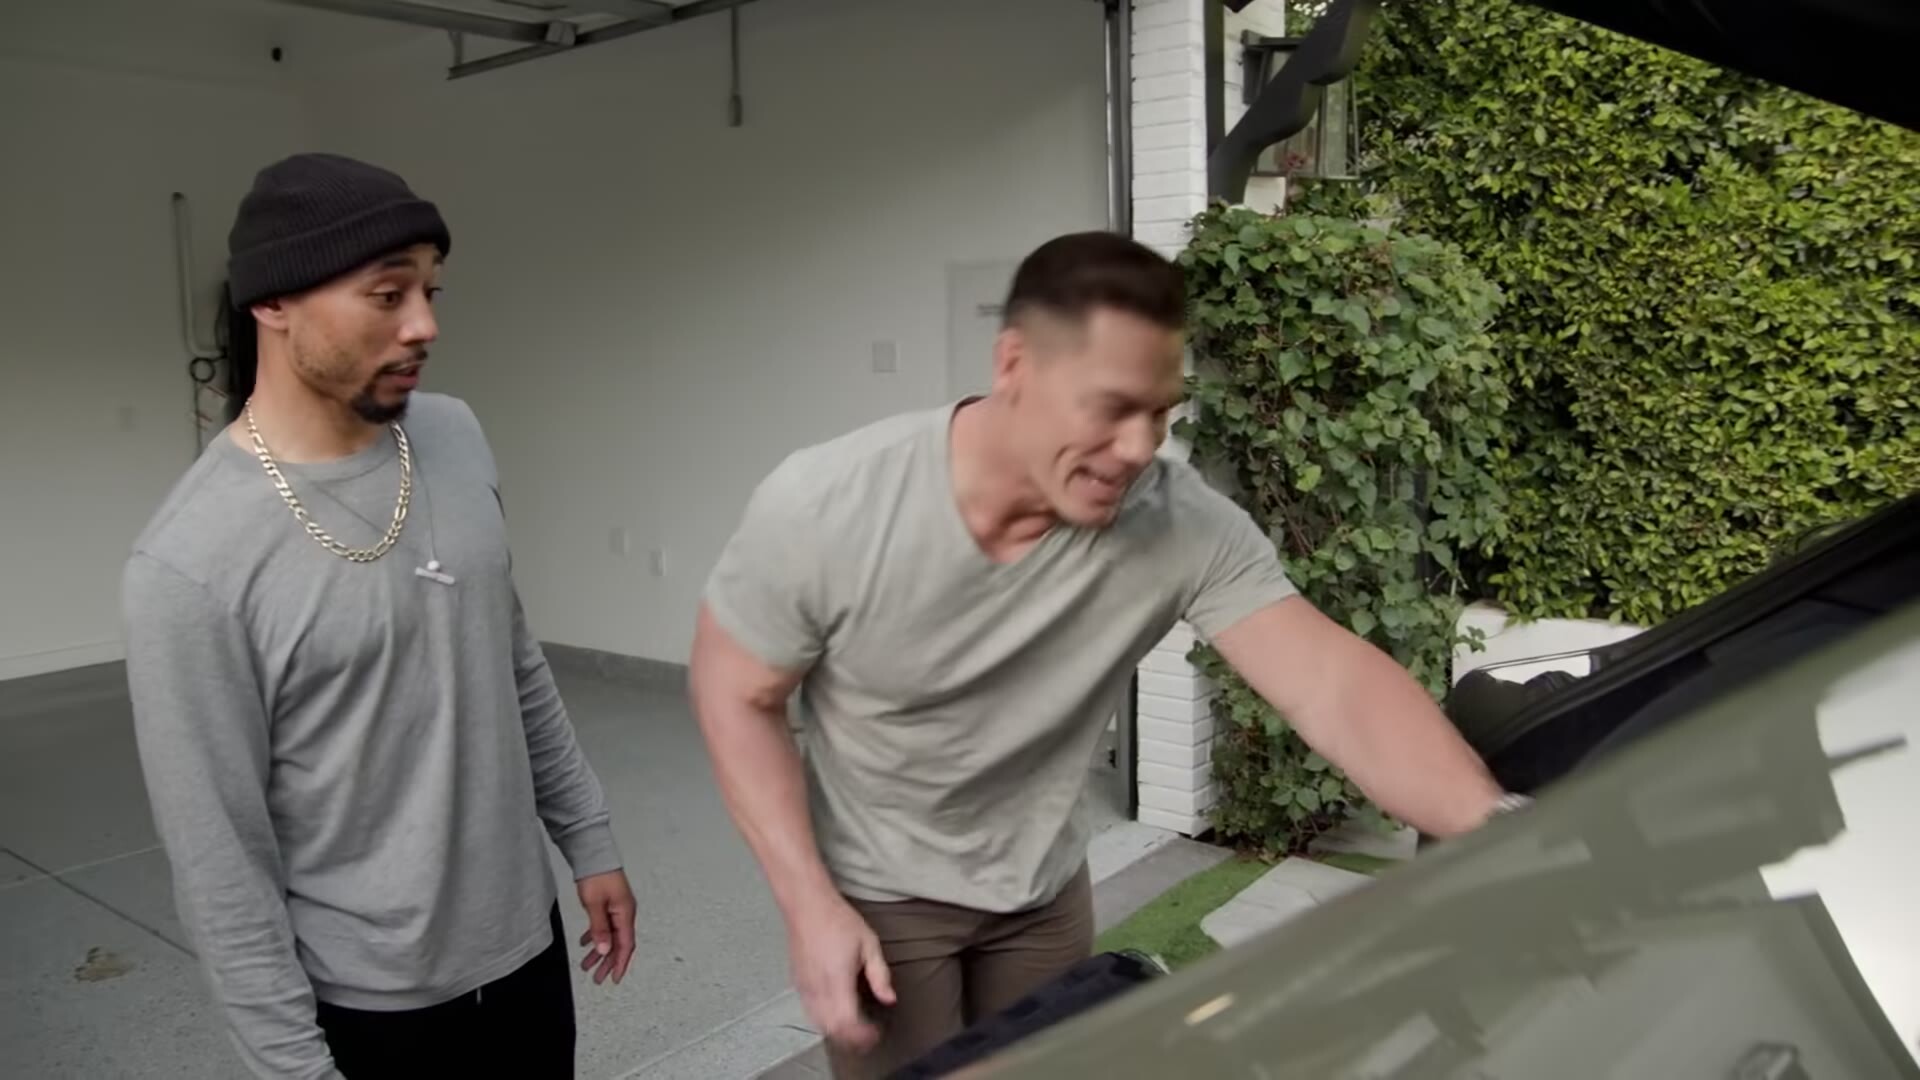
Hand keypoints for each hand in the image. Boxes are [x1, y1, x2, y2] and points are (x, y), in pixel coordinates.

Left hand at [575, 870, 636, 985]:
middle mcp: (624, 913)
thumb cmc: (596, 875)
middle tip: (597, 977)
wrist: (593, 854)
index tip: (614, 978)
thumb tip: (604, 950)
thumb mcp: (595, 904)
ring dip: (600, 951)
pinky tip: (586, 943)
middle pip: (619, 944)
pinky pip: (605, 927)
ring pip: (611, 936)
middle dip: (608, 962)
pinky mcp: (609, 904)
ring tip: (587, 964)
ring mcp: (617, 909)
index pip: (625, 945)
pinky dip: (596, 937)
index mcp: (625, 914)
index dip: (620, 964)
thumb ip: (600, 929)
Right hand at [789, 894, 895, 1053]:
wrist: (807, 905)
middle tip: (868, 1038)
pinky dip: (824, 1022)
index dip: (862, 1036)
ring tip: (855, 1031)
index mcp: (837, 980)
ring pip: (819, 1025)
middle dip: (851, 1040)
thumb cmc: (838, 920)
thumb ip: (880, 975)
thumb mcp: (869, 943)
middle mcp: (818, 988)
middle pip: (832, 1030)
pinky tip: (836, 1016)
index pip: (848, 1023)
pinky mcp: (798, 984)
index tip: (876, 1034)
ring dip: (837, 1033)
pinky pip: (810, 1013)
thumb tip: (889, 999)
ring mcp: (805, 988)